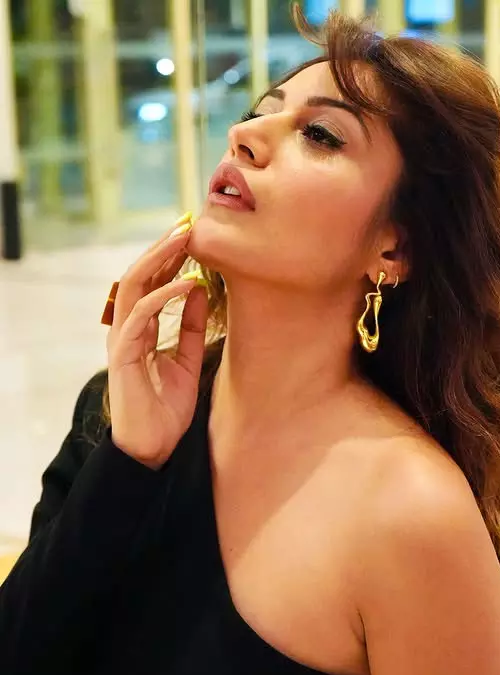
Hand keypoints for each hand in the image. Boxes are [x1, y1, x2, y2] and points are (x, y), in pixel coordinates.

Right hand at [106, 216, 209, 468]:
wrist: (155, 447)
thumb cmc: (167, 407)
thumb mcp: (187, 359)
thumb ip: (189, 326)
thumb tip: (199, 289)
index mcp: (139, 328)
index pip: (150, 282)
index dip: (169, 257)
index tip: (194, 236)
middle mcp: (126, 328)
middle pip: (138, 275)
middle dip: (163, 248)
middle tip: (188, 224)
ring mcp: (122, 339)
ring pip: (133, 286)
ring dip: (159, 260)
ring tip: (185, 239)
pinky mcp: (124, 355)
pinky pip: (141, 316)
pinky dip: (163, 296)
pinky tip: (186, 284)